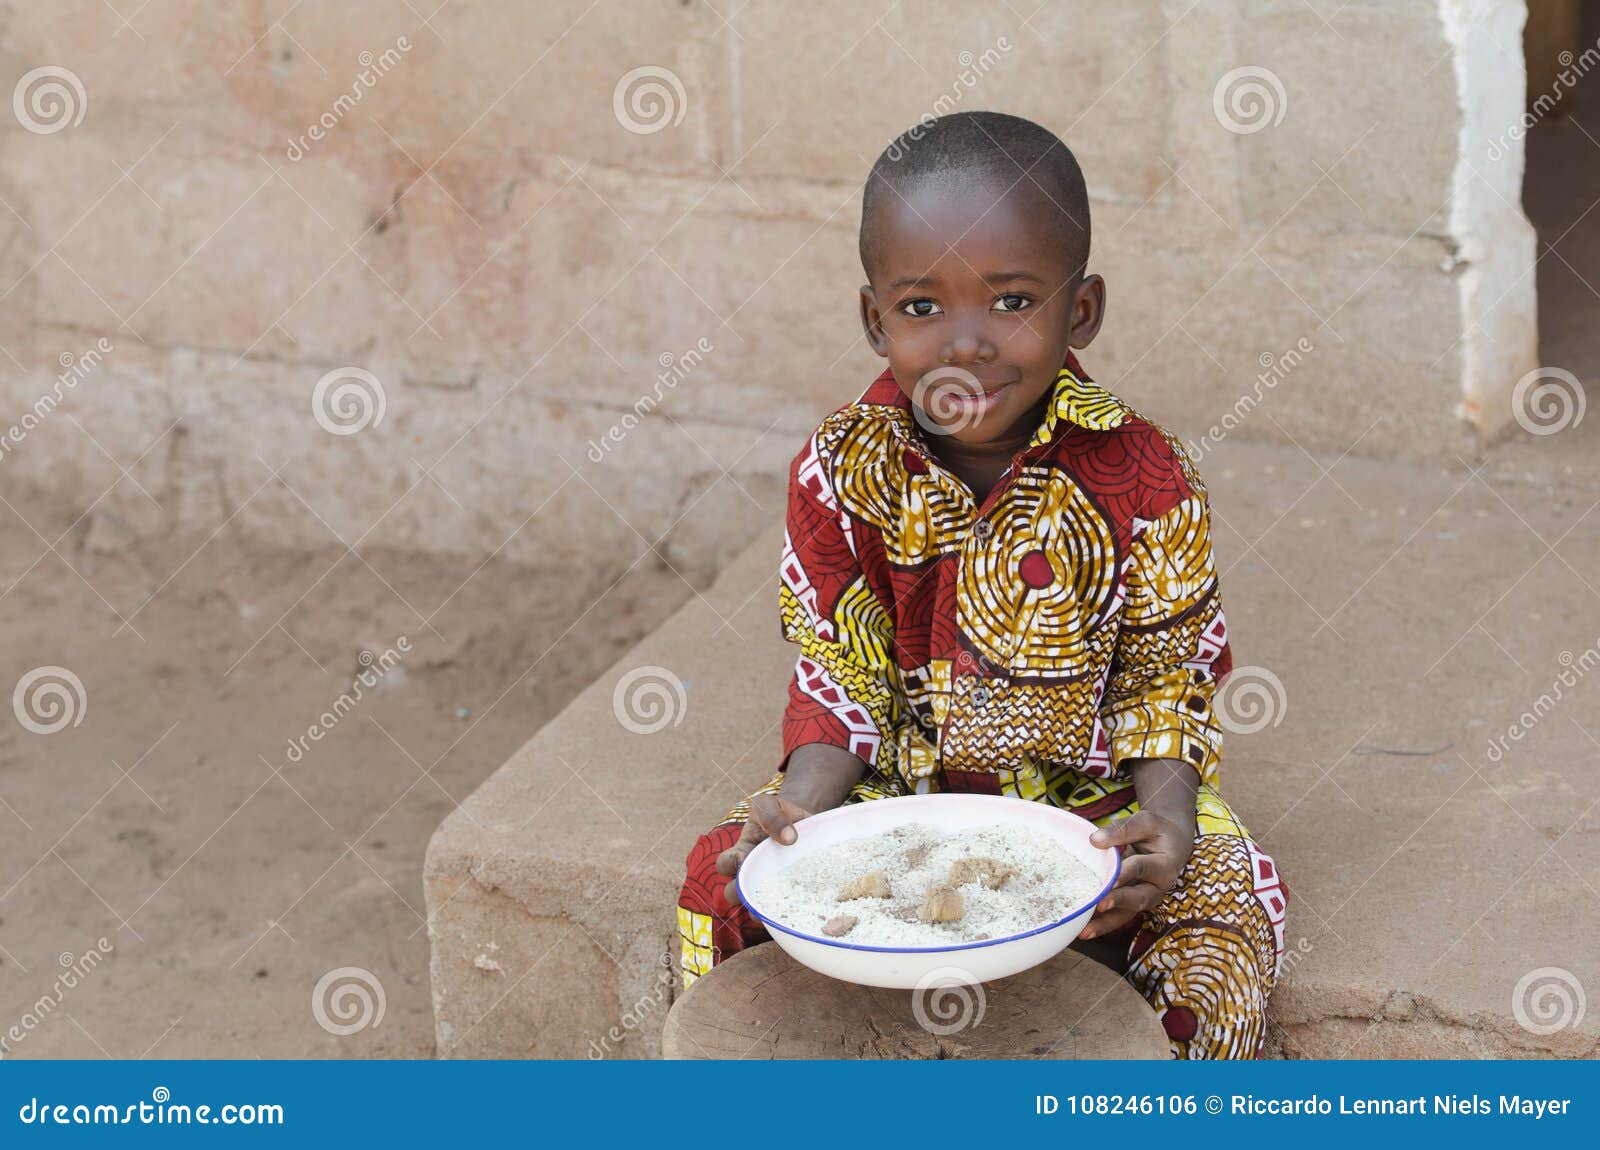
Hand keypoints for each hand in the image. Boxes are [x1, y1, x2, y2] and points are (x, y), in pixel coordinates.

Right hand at [715, 792, 815, 907]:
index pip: (724, 865)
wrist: (805, 822)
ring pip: (754, 909)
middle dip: (740, 895)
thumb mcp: (771, 806)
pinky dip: (784, 915)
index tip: (744, 858)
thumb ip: (773, 817)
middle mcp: (751, 873)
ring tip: (773, 913)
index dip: (730, 865)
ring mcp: (769, 886)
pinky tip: (797, 913)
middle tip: (757, 890)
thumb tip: (789, 839)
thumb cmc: (781, 813)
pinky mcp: (788, 894)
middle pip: (732, 894)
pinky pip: (780, 912)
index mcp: (741, 852)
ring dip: (760, 912)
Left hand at [1081, 810, 1194, 938]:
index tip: (1111, 878)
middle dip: (1118, 902)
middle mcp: (1157, 887)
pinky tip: (1082, 929)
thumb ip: (1122, 829)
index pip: (1142, 868)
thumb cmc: (1157, 830)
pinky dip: (1101, 924)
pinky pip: (1117, 916)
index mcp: (1165, 866)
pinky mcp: (1132, 903)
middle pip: (1138, 898)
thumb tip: (1094, 840)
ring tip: (1084, 931)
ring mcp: (1145, 898)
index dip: (1126, 873)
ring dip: (1105, 924)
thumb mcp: (1146, 822)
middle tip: (1099, 905)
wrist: (1170, 842)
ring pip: (1126, 914)